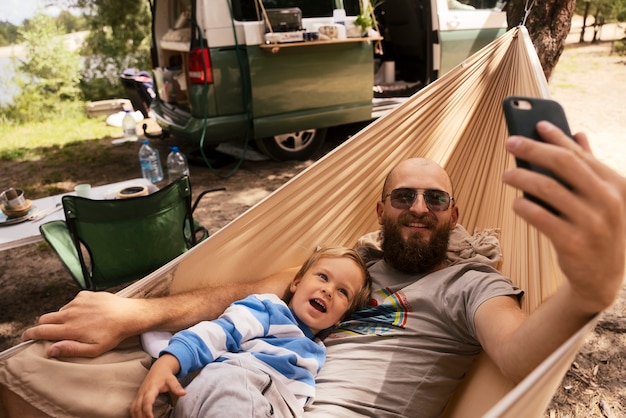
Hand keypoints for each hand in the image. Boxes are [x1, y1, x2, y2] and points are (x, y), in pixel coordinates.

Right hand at [21, 291, 149, 357]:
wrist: (129, 314)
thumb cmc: (113, 334)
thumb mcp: (93, 349)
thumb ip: (70, 349)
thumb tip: (50, 349)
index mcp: (70, 328)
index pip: (41, 330)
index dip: (30, 334)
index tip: (26, 337)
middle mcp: (71, 313)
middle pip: (45, 318)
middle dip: (43, 326)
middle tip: (50, 332)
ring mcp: (77, 302)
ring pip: (60, 311)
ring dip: (62, 318)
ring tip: (77, 325)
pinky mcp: (85, 294)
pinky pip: (73, 302)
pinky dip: (74, 309)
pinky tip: (87, 314)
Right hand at [131, 354, 185, 417]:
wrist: (159, 368)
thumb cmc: (165, 375)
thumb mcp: (172, 379)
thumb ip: (176, 387)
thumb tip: (183, 393)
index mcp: (151, 388)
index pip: (147, 400)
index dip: (147, 410)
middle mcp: (143, 392)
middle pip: (138, 406)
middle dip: (141, 416)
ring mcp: (139, 394)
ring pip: (133, 408)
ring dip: (136, 416)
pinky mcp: (138, 396)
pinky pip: (133, 407)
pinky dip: (134, 414)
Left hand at [503, 121, 625, 313]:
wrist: (602, 277)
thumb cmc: (597, 229)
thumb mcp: (603, 198)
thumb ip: (590, 167)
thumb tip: (578, 134)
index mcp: (617, 185)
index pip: (580, 154)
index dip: (556, 136)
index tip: (535, 124)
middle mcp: (608, 201)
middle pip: (563, 164)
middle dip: (533, 149)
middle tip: (510, 142)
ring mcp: (592, 223)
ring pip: (547, 188)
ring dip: (521, 177)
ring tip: (506, 174)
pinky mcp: (573, 242)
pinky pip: (539, 216)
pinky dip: (524, 205)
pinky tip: (516, 202)